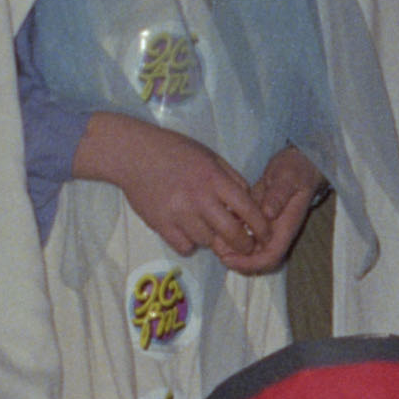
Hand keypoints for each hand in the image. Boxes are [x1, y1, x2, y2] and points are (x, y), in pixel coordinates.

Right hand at [74, 112, 263, 262]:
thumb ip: (231, 179)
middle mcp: (198, 198)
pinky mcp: (161, 225)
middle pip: (232, 234)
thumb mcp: (208, 156)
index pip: (248, 209)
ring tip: (205, 225)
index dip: (262, 227)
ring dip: (212, 239)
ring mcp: (179, 214)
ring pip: (208, 242)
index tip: (266, 236)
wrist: (132, 154)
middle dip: (244, 244)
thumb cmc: (174, 151)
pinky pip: (185, 246)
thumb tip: (250, 204)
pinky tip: (187, 230)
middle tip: (246, 245)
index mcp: (213, 178)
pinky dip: (189, 242)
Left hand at [219, 147, 327, 277]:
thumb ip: (278, 195)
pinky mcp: (257, 220)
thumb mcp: (287, 179)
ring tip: (213, 240)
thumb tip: (268, 214)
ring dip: (232, 249)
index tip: (230, 258)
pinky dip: (230, 235)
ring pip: (250, 250)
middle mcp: (276, 232)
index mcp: (285, 227)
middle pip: (258, 259)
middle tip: (217, 251)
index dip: (251, 263)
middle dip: (238, 260)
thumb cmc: (295, 171)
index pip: (271, 256)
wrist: (297, 165)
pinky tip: (217, 226)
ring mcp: (266, 228)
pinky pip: (244, 235)